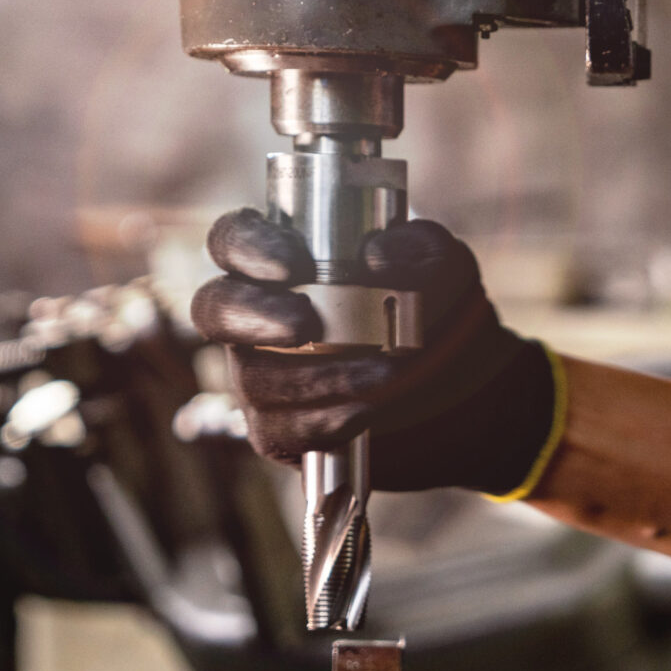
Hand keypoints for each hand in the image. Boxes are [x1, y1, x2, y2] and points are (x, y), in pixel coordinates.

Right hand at [188, 210, 557, 494]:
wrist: (456, 385)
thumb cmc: (429, 307)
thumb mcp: (441, 268)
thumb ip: (420, 247)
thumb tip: (379, 254)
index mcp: (280, 262)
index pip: (231, 241)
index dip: (247, 248)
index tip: (294, 264)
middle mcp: (256, 317)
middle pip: (213, 309)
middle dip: (254, 316)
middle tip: (305, 325)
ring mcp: (260, 374)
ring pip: (254, 377)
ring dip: (317, 376)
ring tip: (382, 373)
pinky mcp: (279, 428)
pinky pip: (280, 429)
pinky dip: (324, 420)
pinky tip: (365, 411)